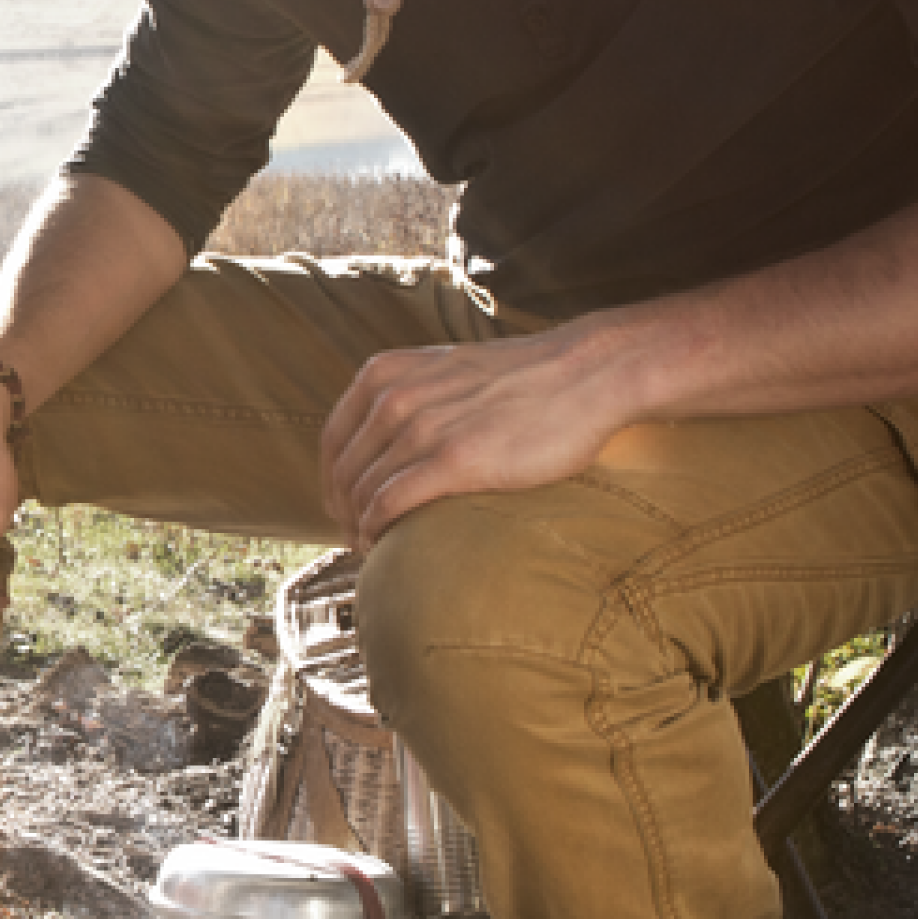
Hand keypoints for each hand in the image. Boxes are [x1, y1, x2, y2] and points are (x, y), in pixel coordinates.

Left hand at [319, 325, 639, 541]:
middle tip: (355, 539)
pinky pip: (390, 505)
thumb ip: (413, 394)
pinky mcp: (454, 460)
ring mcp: (422, 428)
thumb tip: (392, 437)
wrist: (586, 373)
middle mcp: (394, 397)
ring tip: (371, 548)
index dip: (331, 482)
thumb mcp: (448, 370)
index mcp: (387, 373)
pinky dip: (376, 531)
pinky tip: (382, 545)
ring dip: (358, 528)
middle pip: (343, 472)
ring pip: (363, 492)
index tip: (342, 509)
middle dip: (342, 513)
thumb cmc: (526, 378)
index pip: (333, 439)